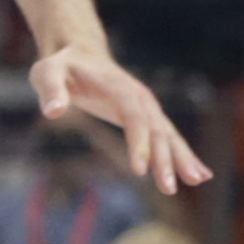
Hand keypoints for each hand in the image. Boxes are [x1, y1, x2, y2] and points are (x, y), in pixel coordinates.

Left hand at [32, 46, 210, 194]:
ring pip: (168, 135)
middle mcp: (139, 98)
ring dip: (181, 159)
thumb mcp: (47, 73)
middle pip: (156, 130)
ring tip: (196, 181)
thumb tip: (53, 111)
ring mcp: (146, 107)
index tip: (140, 170)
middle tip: (169, 188)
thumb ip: (51, 91)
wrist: (80, 55)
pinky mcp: (146, 116)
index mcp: (118, 88)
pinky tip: (197, 174)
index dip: (138, 142)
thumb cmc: (60, 67)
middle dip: (165, 159)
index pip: (133, 117)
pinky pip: (166, 137)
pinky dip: (182, 155)